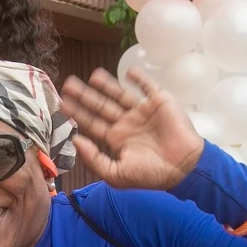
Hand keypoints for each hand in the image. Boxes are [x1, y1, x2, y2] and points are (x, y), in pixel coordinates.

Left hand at [59, 68, 204, 189]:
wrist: (185, 168)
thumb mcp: (116, 174)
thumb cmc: (151, 175)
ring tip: (91, 75)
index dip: (77, 113)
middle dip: (85, 95)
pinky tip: (127, 71)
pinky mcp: (159, 102)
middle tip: (68, 83)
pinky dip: (139, 78)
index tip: (62, 103)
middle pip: (101, 105)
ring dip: (106, 84)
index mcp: (117, 138)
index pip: (92, 123)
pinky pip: (147, 86)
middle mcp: (127, 123)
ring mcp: (142, 112)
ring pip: (120, 94)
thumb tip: (75, 141)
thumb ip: (94, 159)